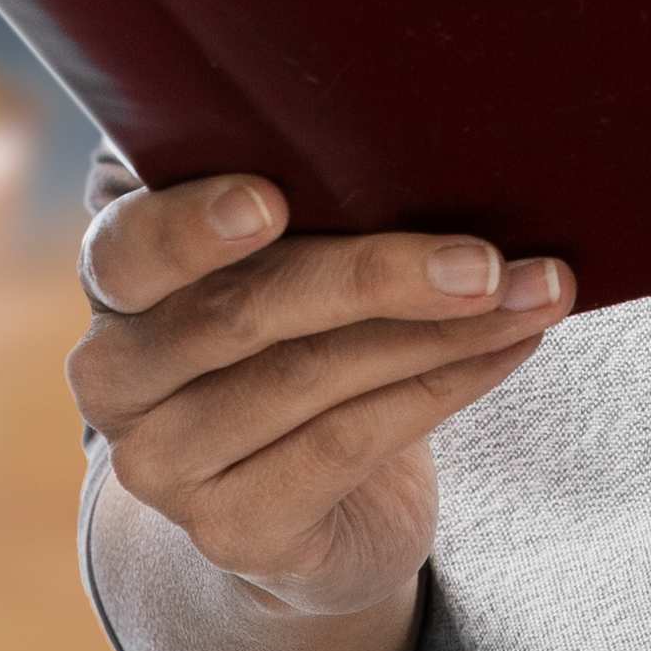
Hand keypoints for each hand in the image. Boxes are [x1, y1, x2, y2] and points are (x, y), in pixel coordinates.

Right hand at [69, 173, 566, 616]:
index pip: (130, 248)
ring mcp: (165, 466)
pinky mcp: (232, 529)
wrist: (308, 511)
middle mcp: (116, 377)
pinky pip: (349, 443)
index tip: (271, 200)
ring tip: (535, 291)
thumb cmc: (301, 339)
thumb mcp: (279, 262)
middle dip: (380, 274)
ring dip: (443, 330)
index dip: (192, 226)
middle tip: (483, 258)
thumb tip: (401, 121)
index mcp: (115, 282)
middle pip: (244, 313)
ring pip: (313, 377)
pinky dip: (444, 387)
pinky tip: (510, 347)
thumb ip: (297, 200)